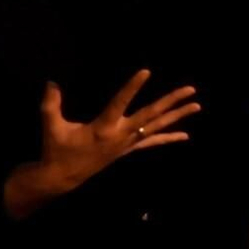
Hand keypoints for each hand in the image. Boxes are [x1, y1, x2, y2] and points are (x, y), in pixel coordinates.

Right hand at [3, 69, 199, 218]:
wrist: (62, 177)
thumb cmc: (57, 149)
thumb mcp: (52, 127)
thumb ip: (51, 105)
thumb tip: (51, 82)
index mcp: (103, 128)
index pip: (120, 102)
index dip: (132, 87)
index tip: (146, 71)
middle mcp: (120, 135)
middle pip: (151, 115)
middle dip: (171, 101)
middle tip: (191, 89)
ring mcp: (127, 144)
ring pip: (157, 127)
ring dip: (177, 116)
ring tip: (197, 105)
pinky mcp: (128, 150)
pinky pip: (152, 142)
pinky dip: (169, 137)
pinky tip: (185, 135)